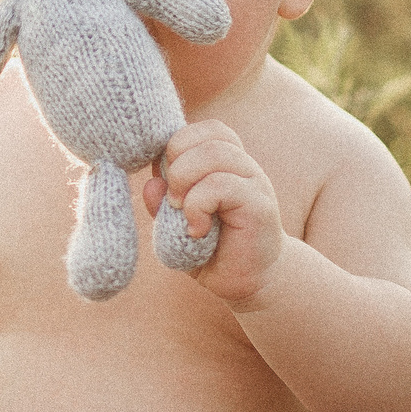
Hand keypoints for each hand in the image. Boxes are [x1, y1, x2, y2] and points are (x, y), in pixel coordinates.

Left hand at [143, 120, 283, 303]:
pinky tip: (196, 229)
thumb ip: (160, 203)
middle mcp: (244, 166)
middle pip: (208, 134)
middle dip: (176, 161)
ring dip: (185, 180)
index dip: (177, 145)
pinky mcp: (260, 205)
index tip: (165, 181)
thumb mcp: (175, 225)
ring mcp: (255, 183)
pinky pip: (222, 186)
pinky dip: (197, 206)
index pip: (204, 129)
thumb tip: (150, 184)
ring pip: (215, 153)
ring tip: (180, 211)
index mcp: (227, 162)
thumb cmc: (212, 250)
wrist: (252, 282)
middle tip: (171, 198)